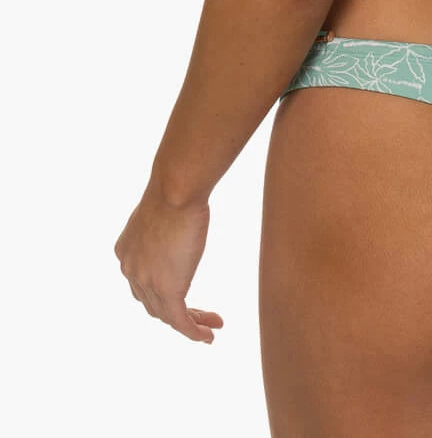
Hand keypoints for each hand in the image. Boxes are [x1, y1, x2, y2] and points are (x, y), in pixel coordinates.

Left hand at [113, 181, 223, 343]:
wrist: (176, 189)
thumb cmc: (176, 189)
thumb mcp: (162, 212)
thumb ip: (165, 228)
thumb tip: (179, 224)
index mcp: (126, 252)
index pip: (142, 284)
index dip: (162, 294)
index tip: (185, 291)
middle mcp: (131, 270)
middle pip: (153, 304)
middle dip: (177, 312)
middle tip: (201, 316)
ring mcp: (147, 282)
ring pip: (168, 316)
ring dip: (191, 324)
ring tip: (211, 327)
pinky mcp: (168, 289)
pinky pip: (180, 321)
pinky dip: (194, 331)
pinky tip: (209, 336)